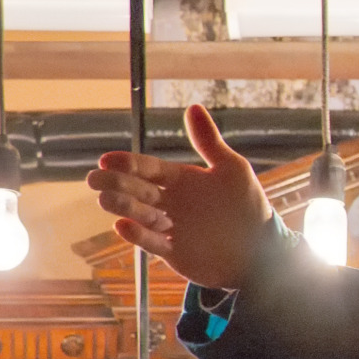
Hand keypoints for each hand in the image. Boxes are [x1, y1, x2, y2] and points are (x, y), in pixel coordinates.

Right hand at [85, 104, 275, 290]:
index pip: (149, 169)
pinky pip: (152, 243)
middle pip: (138, 191)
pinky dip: (138, 235)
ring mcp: (170, 228)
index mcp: (182, 180)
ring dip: (123, 207)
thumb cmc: (249, 206)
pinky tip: (122, 226)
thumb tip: (193, 106)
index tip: (106, 159)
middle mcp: (171, 202)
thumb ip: (209, 141)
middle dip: (116, 185)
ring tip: (104, 200)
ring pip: (141, 215)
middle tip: (95, 179)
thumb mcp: (232, 169)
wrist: (263, 250)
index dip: (128, 164)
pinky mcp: (173, 252)